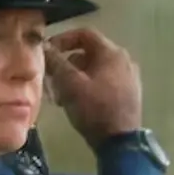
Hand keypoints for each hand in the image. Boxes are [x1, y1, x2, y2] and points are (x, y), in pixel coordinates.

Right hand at [46, 28, 142, 147]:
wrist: (120, 141)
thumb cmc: (94, 109)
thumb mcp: (70, 84)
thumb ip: (56, 63)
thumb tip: (45, 47)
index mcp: (111, 53)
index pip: (84, 34)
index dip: (62, 39)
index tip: (47, 53)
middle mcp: (123, 59)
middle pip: (88, 52)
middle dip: (66, 63)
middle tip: (51, 78)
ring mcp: (128, 76)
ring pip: (94, 68)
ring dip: (74, 77)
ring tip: (60, 95)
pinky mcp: (128, 92)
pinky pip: (103, 80)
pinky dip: (87, 85)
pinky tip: (76, 102)